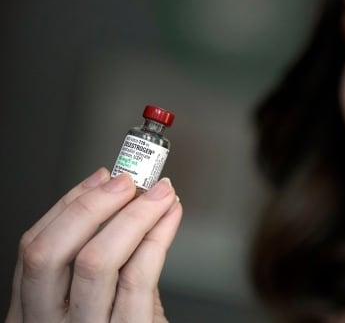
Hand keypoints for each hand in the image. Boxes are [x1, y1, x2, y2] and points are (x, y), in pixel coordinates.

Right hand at [5, 168, 182, 321]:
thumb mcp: (97, 300)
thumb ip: (99, 256)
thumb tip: (112, 192)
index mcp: (31, 314)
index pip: (33, 248)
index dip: (69, 205)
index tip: (102, 177)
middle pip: (50, 253)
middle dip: (91, 206)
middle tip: (128, 180)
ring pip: (95, 262)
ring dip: (133, 216)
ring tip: (160, 194)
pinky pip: (138, 280)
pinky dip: (157, 238)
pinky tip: (170, 219)